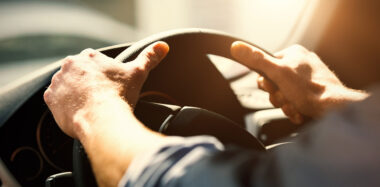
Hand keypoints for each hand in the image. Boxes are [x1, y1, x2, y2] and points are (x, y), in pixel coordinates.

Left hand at [44, 42, 168, 138]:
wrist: (102, 119)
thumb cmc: (120, 95)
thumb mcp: (138, 73)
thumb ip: (149, 57)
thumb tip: (162, 47)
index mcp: (89, 56)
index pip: (94, 63)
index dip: (103, 76)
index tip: (109, 87)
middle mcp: (70, 65)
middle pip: (79, 74)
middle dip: (88, 84)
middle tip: (101, 98)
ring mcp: (58, 81)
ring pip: (67, 86)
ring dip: (75, 93)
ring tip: (90, 106)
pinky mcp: (50, 98)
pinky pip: (55, 100)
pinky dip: (64, 105)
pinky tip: (79, 111)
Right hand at [231, 42, 367, 123]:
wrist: (334, 109)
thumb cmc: (309, 90)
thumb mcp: (277, 72)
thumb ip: (256, 60)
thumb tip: (236, 47)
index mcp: (294, 53)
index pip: (267, 67)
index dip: (266, 83)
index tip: (273, 88)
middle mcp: (303, 63)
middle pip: (275, 83)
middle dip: (277, 96)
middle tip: (285, 100)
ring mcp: (310, 78)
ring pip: (286, 94)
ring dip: (286, 105)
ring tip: (295, 107)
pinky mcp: (316, 92)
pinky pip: (297, 101)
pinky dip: (296, 109)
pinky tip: (300, 112)